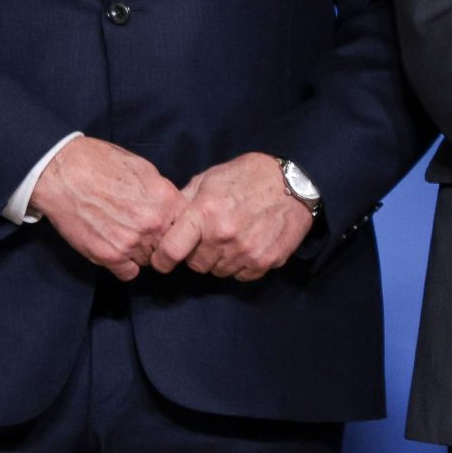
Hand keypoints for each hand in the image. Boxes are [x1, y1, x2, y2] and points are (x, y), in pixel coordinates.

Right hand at [30, 137, 185, 280]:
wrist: (59, 171)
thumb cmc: (97, 162)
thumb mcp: (140, 167)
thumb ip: (161, 191)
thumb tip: (171, 207)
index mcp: (165, 199)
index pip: (188, 228)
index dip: (177, 227)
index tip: (166, 226)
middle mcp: (153, 224)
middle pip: (169, 247)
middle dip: (157, 241)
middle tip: (138, 229)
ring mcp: (131, 242)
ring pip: (148, 261)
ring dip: (139, 252)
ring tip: (119, 233)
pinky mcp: (109, 256)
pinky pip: (129, 273)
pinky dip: (122, 265)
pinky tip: (111, 246)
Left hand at [152, 153, 312, 280]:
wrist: (291, 183)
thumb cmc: (244, 176)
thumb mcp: (207, 179)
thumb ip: (184, 202)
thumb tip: (165, 221)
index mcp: (204, 213)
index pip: (172, 250)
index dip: (162, 259)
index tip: (160, 261)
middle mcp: (223, 236)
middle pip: (196, 265)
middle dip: (195, 255)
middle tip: (204, 239)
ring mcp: (246, 252)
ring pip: (218, 271)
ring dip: (218, 260)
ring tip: (228, 238)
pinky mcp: (265, 262)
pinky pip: (241, 276)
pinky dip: (239, 265)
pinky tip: (244, 245)